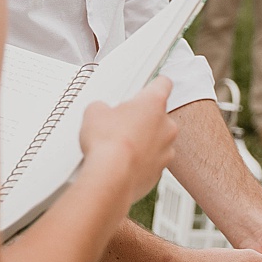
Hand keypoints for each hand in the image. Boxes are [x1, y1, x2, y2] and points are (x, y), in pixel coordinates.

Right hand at [80, 77, 176, 202]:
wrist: (111, 178)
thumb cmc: (107, 144)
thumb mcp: (94, 112)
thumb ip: (103, 107)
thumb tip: (101, 112)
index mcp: (154, 103)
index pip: (163, 84)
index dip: (155, 84)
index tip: (150, 86)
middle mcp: (167, 125)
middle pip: (158, 115)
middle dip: (142, 119)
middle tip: (121, 123)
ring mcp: (166, 150)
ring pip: (156, 140)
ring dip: (143, 141)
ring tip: (120, 146)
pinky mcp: (159, 171)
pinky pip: (151, 161)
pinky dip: (140, 161)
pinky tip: (122, 162)